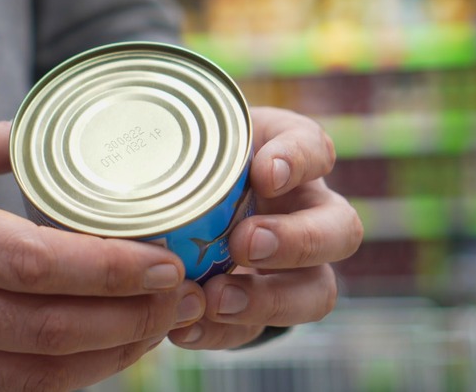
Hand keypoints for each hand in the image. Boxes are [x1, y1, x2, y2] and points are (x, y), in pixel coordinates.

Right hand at [0, 111, 205, 390]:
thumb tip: (39, 137)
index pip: (32, 264)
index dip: (108, 269)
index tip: (163, 261)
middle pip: (46, 326)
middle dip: (128, 316)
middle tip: (181, 296)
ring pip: (32, 372)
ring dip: (107, 355)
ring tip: (156, 328)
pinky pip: (1, 391)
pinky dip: (61, 378)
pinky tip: (99, 355)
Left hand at [168, 106, 363, 348]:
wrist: (174, 210)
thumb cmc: (182, 165)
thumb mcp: (181, 146)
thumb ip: (173, 143)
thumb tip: (135, 148)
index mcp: (289, 161)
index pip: (316, 149)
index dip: (299, 161)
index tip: (265, 173)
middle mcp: (306, 213)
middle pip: (340, 230)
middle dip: (297, 241)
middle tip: (245, 244)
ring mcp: (293, 269)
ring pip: (317, 292)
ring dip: (269, 300)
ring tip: (217, 299)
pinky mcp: (261, 311)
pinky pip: (257, 330)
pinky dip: (220, 332)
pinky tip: (184, 328)